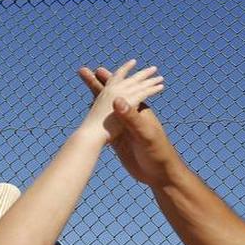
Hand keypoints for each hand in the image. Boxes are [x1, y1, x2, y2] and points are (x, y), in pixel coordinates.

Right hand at [78, 64, 179, 186]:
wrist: (161, 175)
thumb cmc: (158, 153)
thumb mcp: (145, 134)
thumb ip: (131, 118)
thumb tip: (117, 100)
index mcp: (138, 112)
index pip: (122, 91)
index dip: (110, 81)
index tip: (97, 69)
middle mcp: (130, 117)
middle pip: (111, 97)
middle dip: (98, 85)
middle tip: (84, 72)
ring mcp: (124, 129)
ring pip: (106, 111)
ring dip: (95, 101)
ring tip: (84, 93)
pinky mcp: (120, 142)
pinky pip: (106, 126)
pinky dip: (97, 120)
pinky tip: (91, 116)